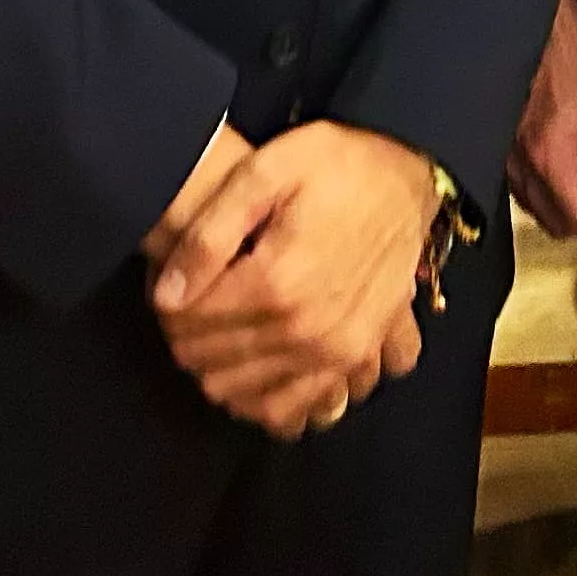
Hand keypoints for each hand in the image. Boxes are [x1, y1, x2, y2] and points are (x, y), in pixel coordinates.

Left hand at [151, 121, 437, 440]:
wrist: (410, 176)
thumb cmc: (336, 165)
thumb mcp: (266, 170)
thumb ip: (210, 232)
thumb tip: (167, 296)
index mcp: (277, 282)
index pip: (189, 323)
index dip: (168, 306)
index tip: (173, 285)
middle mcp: (307, 329)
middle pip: (212, 362)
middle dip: (188, 338)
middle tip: (193, 304)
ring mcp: (337, 351)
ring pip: (245, 394)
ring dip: (219, 369)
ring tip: (221, 331)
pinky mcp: (358, 357)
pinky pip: (295, 410)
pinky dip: (265, 400)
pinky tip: (257, 369)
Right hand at [507, 0, 576, 259]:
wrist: (516, 13)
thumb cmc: (562, 42)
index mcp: (551, 153)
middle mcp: (521, 164)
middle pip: (556, 221)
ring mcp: (503, 155)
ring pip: (536, 207)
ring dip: (567, 214)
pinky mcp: (495, 141)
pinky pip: (521, 187)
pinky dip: (547, 194)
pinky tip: (567, 180)